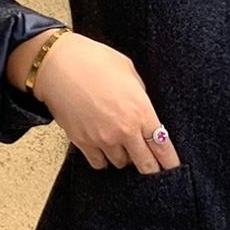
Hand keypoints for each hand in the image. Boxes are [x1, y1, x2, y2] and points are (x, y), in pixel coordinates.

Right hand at [10, 31, 181, 171]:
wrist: (57, 64)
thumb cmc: (92, 60)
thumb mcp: (128, 70)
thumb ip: (140, 94)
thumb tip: (142, 108)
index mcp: (141, 111)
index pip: (163, 147)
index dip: (170, 162)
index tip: (173, 168)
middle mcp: (124, 130)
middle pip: (145, 164)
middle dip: (151, 167)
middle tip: (151, 166)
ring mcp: (102, 139)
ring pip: (121, 164)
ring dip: (125, 158)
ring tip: (123, 146)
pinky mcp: (82, 142)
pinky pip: (99, 163)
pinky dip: (103, 159)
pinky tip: (104, 149)